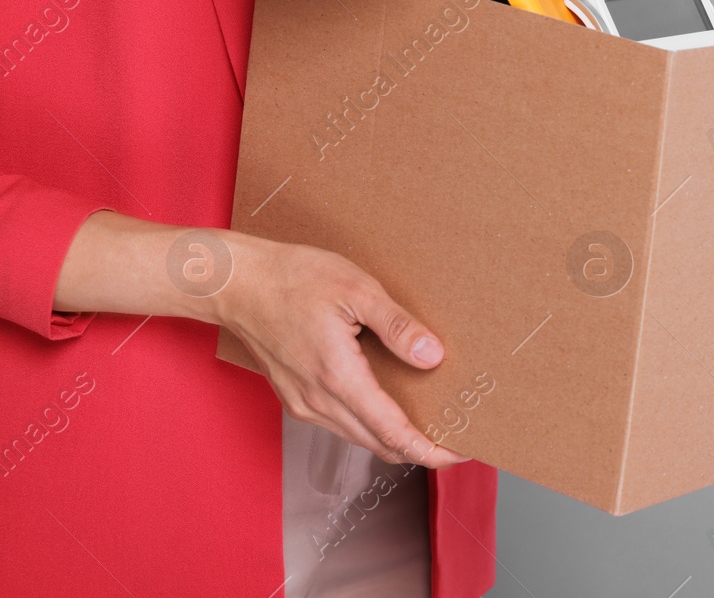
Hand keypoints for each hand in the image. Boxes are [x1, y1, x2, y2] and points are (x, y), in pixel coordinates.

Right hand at [56, 212, 467, 468]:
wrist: (235, 283)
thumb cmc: (293, 278)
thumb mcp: (356, 290)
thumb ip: (398, 327)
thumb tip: (434, 357)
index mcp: (338, 378)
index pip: (395, 434)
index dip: (432, 450)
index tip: (461, 452)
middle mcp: (318, 402)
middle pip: (380, 444)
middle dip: (421, 448)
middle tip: (456, 437)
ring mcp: (303, 403)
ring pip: (360, 436)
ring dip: (395, 437)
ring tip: (431, 421)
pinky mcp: (295, 397)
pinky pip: (341, 423)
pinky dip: (371, 424)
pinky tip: (390, 403)